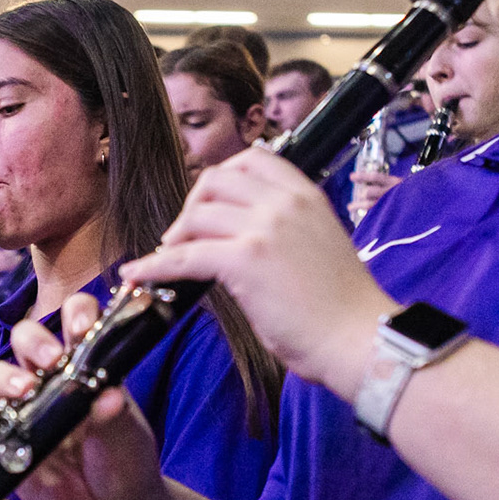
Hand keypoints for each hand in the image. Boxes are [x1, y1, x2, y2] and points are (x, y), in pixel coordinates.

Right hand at [0, 292, 168, 499]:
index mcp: (86, 365)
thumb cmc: (125, 462)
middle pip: (26, 339)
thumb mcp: (129, 439)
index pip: (76, 321)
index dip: (75, 315)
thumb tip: (110, 398)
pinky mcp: (5, 442)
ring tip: (22, 393)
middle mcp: (51, 379)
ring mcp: (25, 409)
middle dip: (34, 341)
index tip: (80, 329)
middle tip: (51, 360)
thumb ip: (117, 418)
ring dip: (4, 378)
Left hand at [122, 146, 392, 389]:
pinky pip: (183, 256)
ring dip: (175, 237)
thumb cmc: (343, 305)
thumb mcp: (319, 243)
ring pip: (197, 216)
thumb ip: (285, 228)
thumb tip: (238, 236)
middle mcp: (284, 203)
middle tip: (186, 236)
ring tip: (171, 258)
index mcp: (306, 194)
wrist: (360, 338)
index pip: (250, 161)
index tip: (209, 206)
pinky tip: (138, 274)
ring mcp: (264, 229)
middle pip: (215, 182)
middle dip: (192, 205)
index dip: (219, 181)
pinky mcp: (244, 262)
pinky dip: (155, 266)